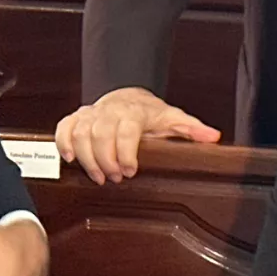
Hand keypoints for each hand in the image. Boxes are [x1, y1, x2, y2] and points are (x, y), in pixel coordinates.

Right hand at [54, 87, 222, 183]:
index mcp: (134, 112)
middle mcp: (109, 110)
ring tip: (99, 177)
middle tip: (115, 178)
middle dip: (106, 160)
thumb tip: (213, 136)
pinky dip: (64, 144)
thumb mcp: (173, 120)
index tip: (131, 170)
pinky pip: (64, 129)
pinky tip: (72, 160)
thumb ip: (191, 129)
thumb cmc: (149, 114)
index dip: (126, 151)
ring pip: (80, 134)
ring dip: (87, 159)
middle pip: (100, 133)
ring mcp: (90, 114)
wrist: (127, 97)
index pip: (126, 129)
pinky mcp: (75, 119)